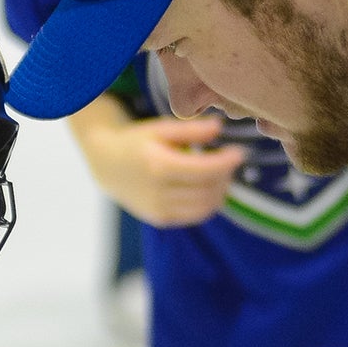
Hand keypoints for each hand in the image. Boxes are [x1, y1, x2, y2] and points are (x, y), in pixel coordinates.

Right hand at [70, 97, 243, 227]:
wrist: (107, 165)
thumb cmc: (137, 142)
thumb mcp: (161, 128)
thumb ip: (191, 130)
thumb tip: (219, 127)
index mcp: (158, 165)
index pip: (203, 169)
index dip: (226, 162)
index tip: (239, 152)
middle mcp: (158, 191)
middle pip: (207, 189)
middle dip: (225, 176)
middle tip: (229, 161)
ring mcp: (158, 209)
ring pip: (204, 206)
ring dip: (220, 191)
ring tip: (220, 174)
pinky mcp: (160, 219)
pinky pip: (195, 215)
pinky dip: (208, 203)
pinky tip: (208, 188)